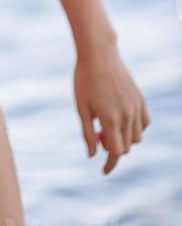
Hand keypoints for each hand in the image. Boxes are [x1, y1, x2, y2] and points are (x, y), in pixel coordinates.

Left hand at [73, 45, 149, 174]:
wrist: (98, 54)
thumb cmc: (84, 80)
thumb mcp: (82, 108)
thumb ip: (88, 133)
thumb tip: (93, 155)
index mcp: (111, 119)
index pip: (116, 152)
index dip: (110, 164)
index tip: (104, 171)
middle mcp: (127, 115)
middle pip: (126, 146)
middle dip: (112, 147)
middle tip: (97, 134)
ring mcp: (136, 106)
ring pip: (137, 137)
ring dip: (125, 138)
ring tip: (108, 125)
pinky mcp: (140, 98)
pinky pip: (145, 123)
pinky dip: (136, 127)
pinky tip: (123, 120)